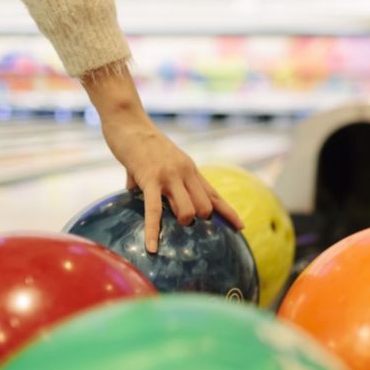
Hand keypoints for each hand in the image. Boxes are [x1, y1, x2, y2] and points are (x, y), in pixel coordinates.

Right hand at [82, 65, 242, 251]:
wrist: (129, 122)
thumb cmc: (140, 142)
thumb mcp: (158, 161)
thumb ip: (153, 177)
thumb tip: (133, 190)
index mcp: (190, 169)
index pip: (214, 194)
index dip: (228, 212)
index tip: (240, 227)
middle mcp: (185, 172)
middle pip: (205, 205)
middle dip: (201, 219)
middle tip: (187, 223)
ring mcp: (169, 176)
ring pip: (188, 209)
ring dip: (183, 220)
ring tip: (173, 223)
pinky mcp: (150, 179)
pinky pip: (154, 210)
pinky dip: (153, 231)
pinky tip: (152, 247)